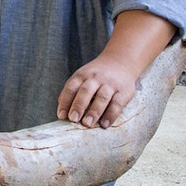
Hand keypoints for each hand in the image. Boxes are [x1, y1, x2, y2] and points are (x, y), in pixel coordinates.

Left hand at [58, 10, 176, 128]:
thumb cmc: (96, 76)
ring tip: (87, 124)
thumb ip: (72, 92)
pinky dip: (111, 114)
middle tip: (73, 119)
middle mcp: (95, 78)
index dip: (65, 102)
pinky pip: (117, 103)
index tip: (62, 116)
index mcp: (82, 75)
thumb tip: (62, 112)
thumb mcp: (82, 77)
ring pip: (102, 97)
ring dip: (94, 111)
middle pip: (85, 91)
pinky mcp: (123, 92)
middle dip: (78, 105)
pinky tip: (105, 124)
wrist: (120, 62)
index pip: (71, 88)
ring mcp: (110, 84)